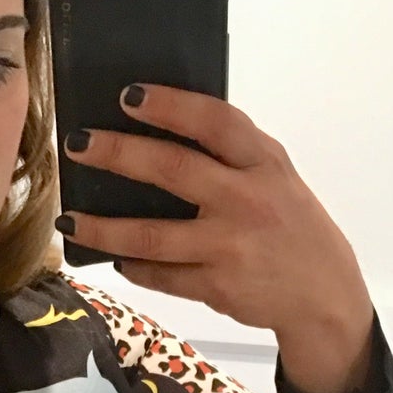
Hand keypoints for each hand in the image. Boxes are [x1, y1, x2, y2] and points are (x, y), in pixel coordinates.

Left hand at [57, 83, 374, 392]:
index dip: (169, 105)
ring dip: (104, 228)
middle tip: (78, 143)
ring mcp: (229, 246)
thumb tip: (162, 128)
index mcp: (264, 162)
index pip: (214, 121)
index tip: (128, 96)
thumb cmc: (291, 226)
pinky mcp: (216, 287)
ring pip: (151, 235)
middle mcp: (247, 200)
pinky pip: (161, 275)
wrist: (323, 296)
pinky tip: (116, 257)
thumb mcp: (275, 177)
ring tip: (70, 220)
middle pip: (172, 170)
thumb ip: (232, 155)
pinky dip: (134, 266)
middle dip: (119, 154)